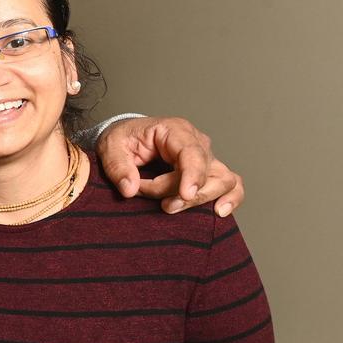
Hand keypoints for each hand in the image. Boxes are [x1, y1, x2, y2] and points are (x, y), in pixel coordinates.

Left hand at [98, 116, 244, 216]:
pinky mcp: (209, 173)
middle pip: (207, 172)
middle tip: (158, 203)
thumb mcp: (110, 146)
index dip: (191, 175)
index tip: (185, 194)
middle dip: (182, 193)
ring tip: (173, 208)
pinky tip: (219, 212)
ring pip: (223, 181)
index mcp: (174, 130)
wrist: (128, 139)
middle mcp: (197, 142)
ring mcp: (206, 158)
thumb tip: (130, 189)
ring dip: (203, 199)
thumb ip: (117, 166)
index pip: (192, 152)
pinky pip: (232, 186)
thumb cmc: (123, 139)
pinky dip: (231, 199)